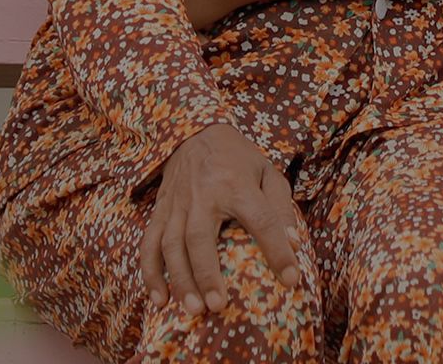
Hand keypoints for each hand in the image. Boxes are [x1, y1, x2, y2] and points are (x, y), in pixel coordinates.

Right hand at [138, 124, 305, 314]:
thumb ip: (280, 206)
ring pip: (171, 245)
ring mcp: (176, 204)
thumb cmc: (238, 160)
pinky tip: (159, 300)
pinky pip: (149, 244)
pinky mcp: (159, 211)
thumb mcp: (267, 172)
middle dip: (207, 273)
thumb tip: (294, 243)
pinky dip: (151, 274)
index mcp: (236, 184)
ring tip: (193, 310)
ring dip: (179, 280)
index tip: (291, 279)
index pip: (261, 219)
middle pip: (200, 237)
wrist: (195, 132)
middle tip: (218, 306)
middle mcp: (203, 194)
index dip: (277, 249)